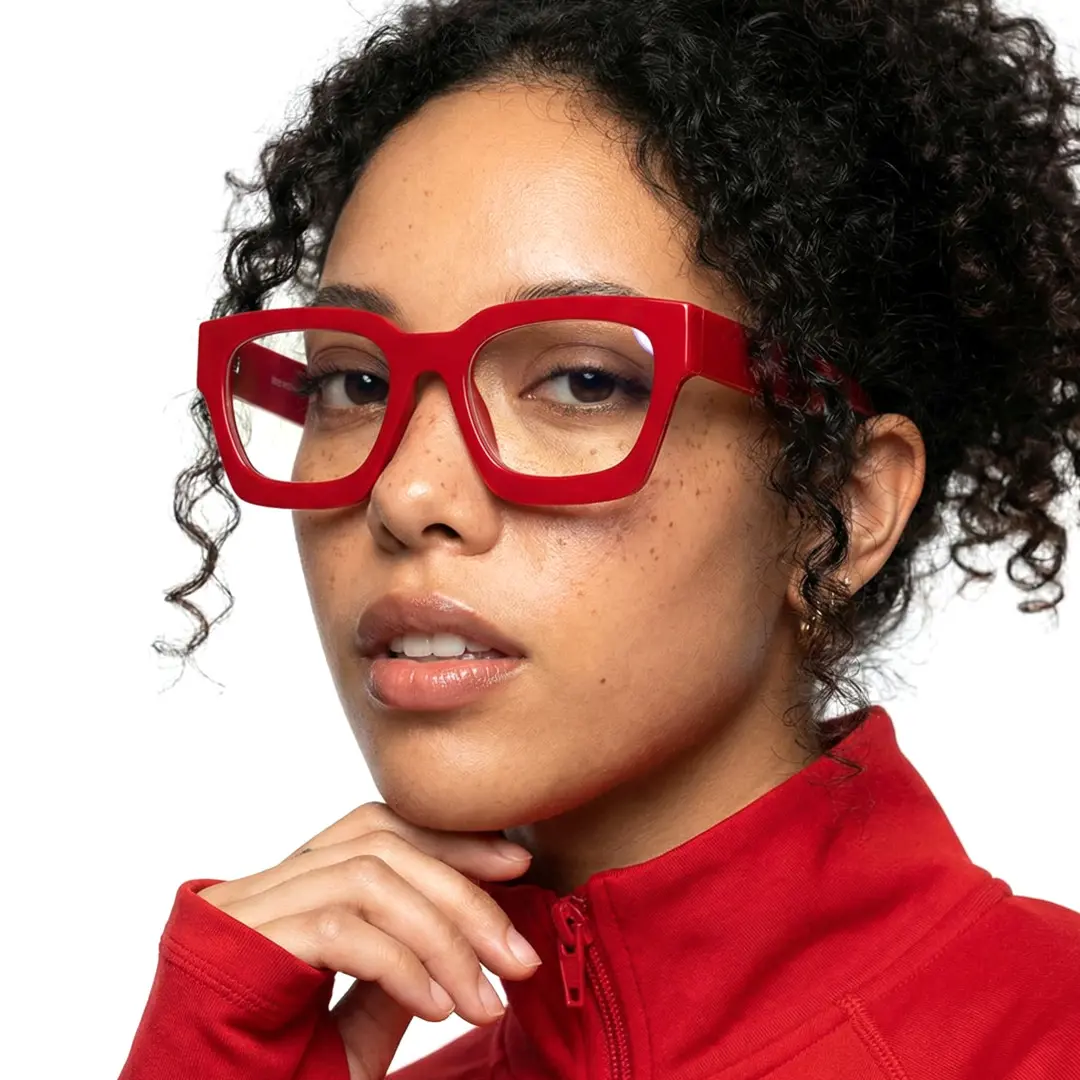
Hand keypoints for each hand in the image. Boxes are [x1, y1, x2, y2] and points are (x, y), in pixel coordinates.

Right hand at [197, 801, 540, 1079]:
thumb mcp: (358, 1025)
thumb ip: (397, 973)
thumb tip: (460, 931)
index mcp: (287, 893)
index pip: (377, 830)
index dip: (449, 841)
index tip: (515, 866)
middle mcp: (261, 888)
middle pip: (382, 847)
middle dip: (463, 895)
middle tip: (520, 957)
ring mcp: (243, 911)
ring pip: (369, 880)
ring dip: (443, 938)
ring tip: (484, 1001)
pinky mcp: (237, 946)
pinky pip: (343, 929)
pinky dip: (403, 965)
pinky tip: (437, 1010)